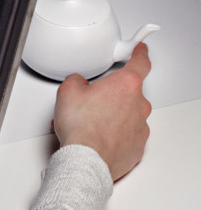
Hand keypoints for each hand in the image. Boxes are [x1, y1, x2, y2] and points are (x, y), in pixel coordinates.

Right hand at [53, 43, 152, 180]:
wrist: (87, 159)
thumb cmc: (82, 127)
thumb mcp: (67, 91)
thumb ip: (76, 80)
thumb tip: (77, 84)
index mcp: (126, 84)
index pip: (140, 63)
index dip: (139, 53)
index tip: (140, 50)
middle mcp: (138, 105)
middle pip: (128, 92)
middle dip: (110, 95)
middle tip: (90, 101)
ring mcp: (140, 127)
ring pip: (126, 115)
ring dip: (111, 116)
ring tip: (88, 124)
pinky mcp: (137, 147)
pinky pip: (126, 135)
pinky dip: (113, 135)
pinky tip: (95, 139)